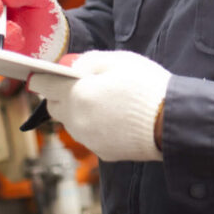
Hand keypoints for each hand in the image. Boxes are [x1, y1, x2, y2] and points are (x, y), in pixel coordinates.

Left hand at [28, 51, 170, 161]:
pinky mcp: (103, 152)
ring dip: (78, 111)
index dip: (43, 77)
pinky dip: (94, 125)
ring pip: (71, 123)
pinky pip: (89, 135)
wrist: (171, 122)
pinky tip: (115, 117)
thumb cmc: (146, 87)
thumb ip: (88, 60)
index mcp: (76, 94)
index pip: (42, 86)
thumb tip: (70, 66)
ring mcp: (89, 139)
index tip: (46, 73)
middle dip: (61, 95)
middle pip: (54, 107)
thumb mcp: (118, 60)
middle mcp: (77, 120)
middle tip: (81, 84)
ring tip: (103, 100)